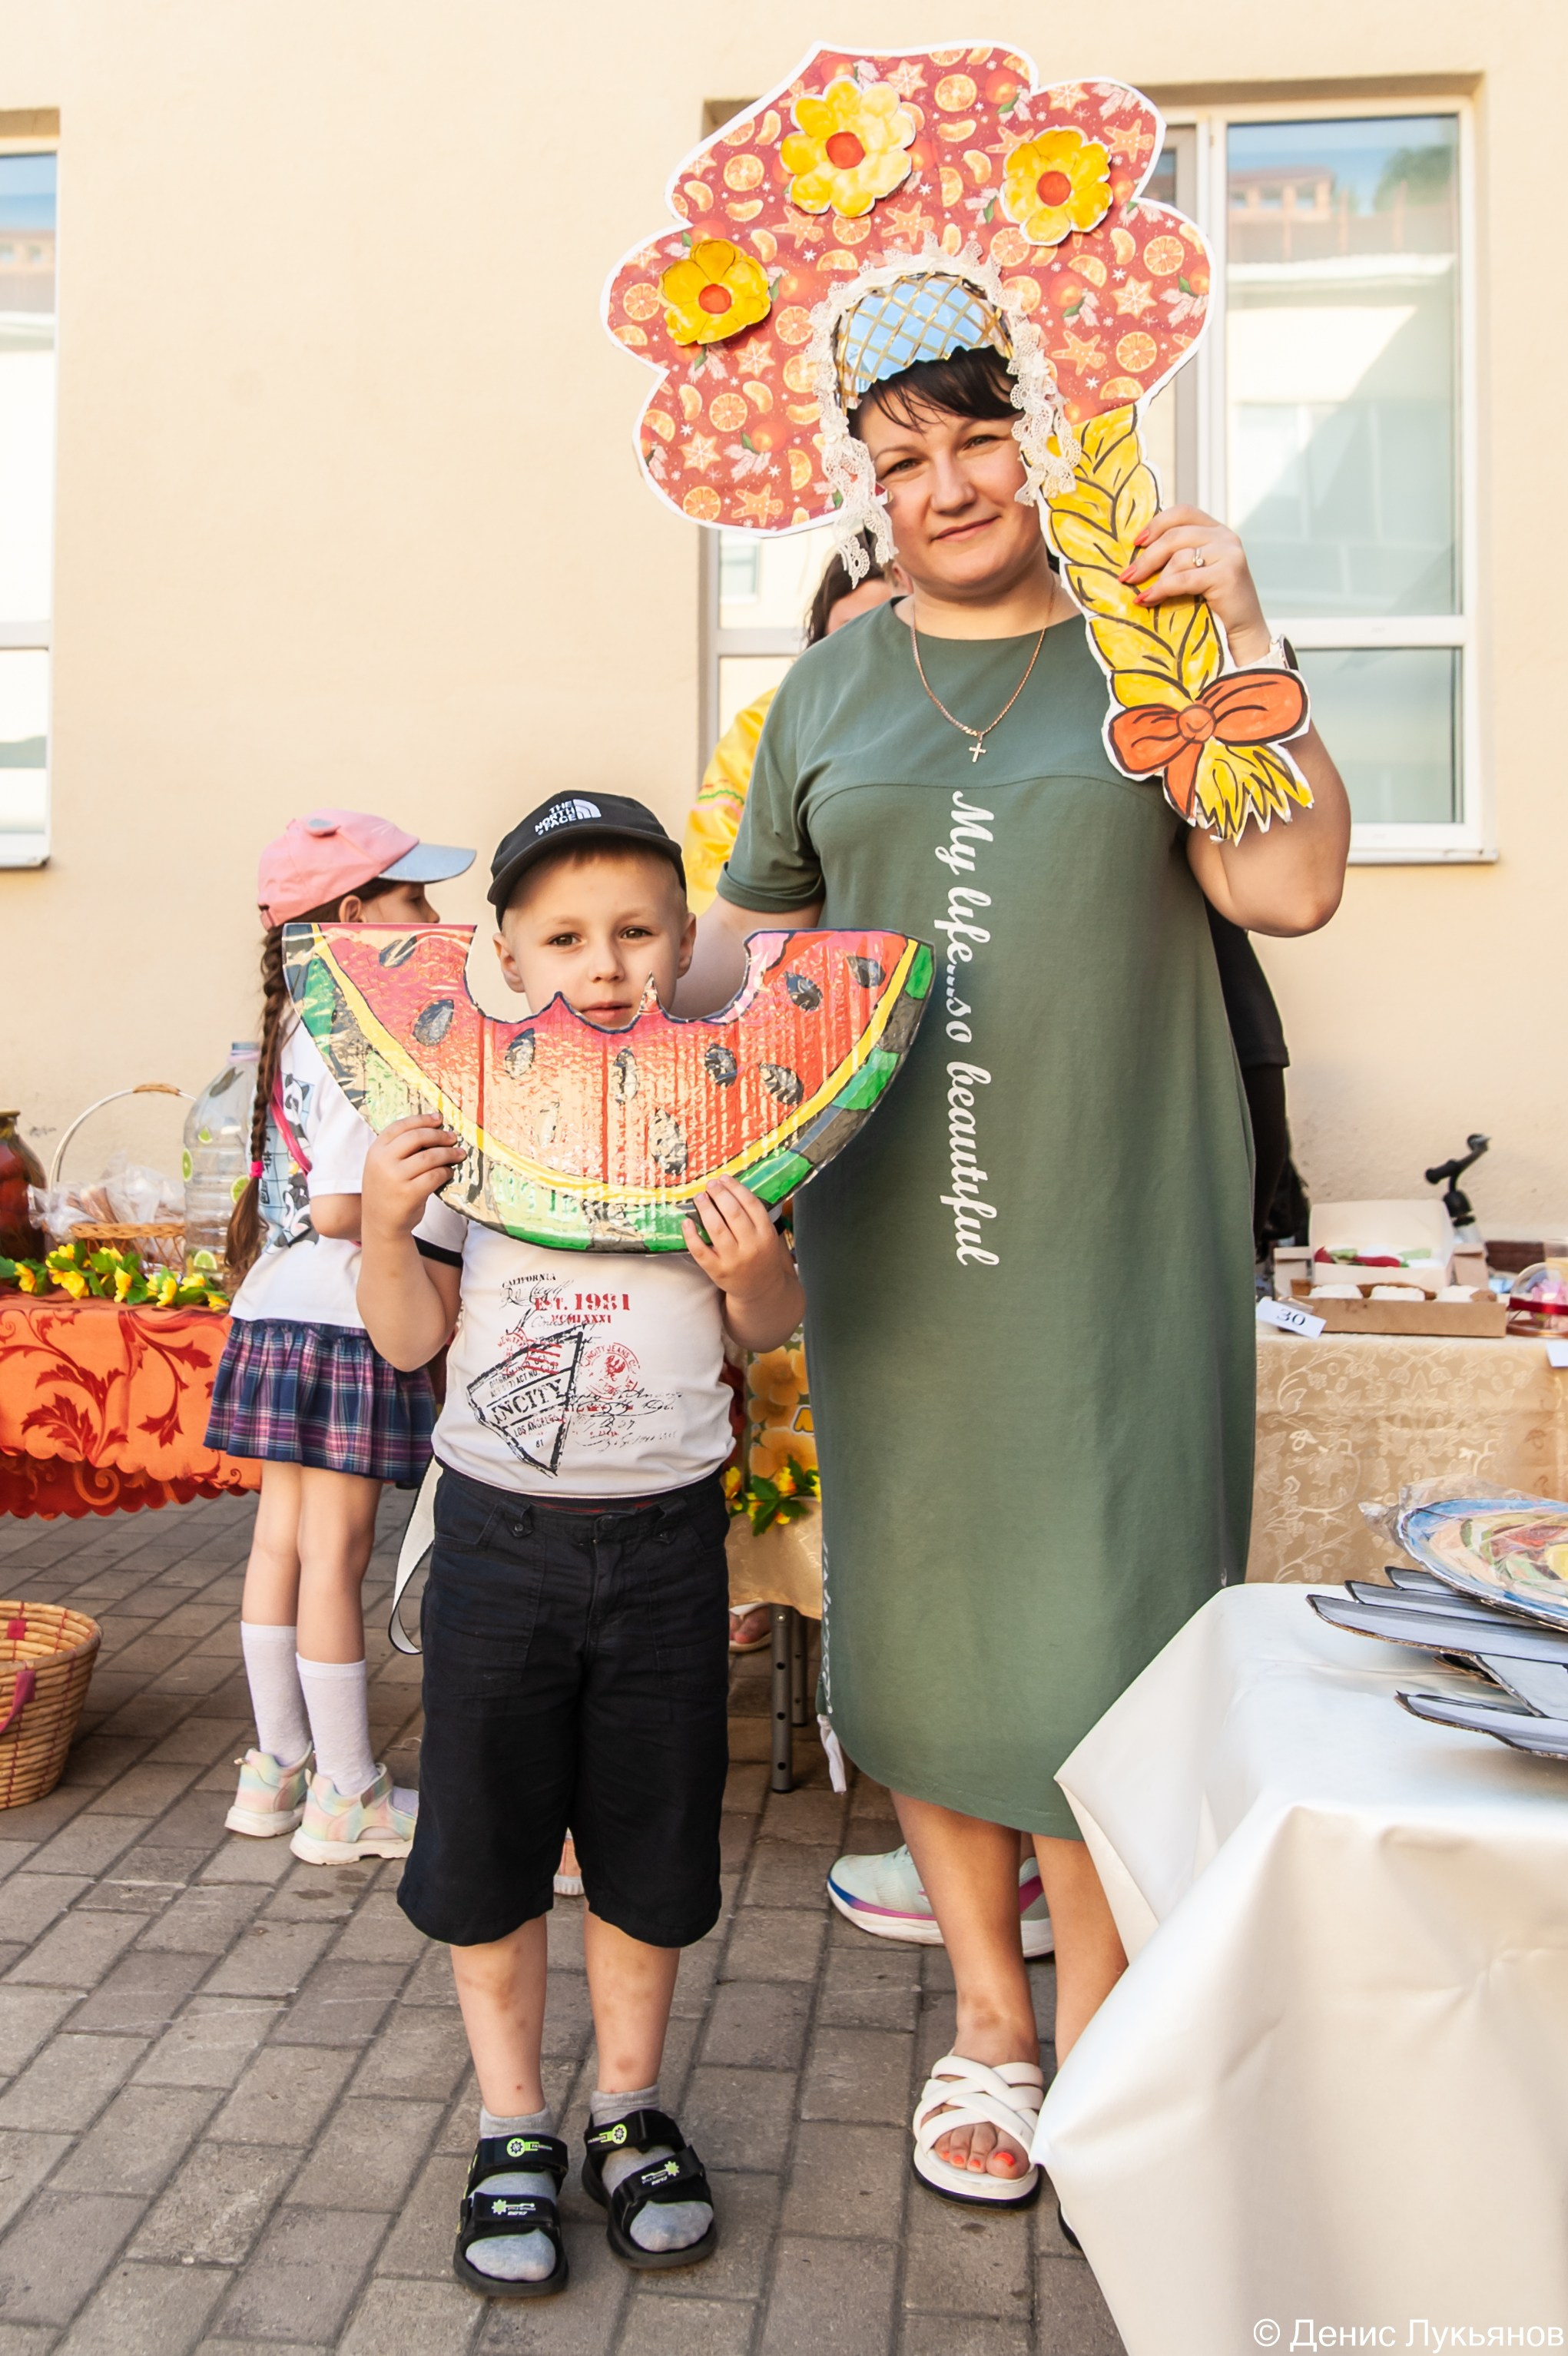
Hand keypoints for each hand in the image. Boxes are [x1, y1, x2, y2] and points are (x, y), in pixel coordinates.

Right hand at [362, 1113, 464, 1239]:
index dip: (422, 1119)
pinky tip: (449, 1173)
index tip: (439, 1118)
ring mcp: (395, 1178)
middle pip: (417, 1137)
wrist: (380, 1224)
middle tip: (453, 1137)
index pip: (400, 1126)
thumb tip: (434, 1129)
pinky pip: (435, 1176)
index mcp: (375, 1150)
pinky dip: (446, 1172)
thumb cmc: (387, 1191)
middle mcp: (383, 1162)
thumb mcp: (383, 1166)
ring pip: (429, 1157)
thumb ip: (399, 1149)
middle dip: (439, 1135)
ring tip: (459, 1154)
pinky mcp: (409, 1194)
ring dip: (448, 1154)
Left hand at [683, 1175, 794, 1307]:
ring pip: (716, 1228)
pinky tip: (686, 1222)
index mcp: (766, 1234)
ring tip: (699, 1197)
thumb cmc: (761, 1256)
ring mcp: (734, 1260)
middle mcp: (752, 1246)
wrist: (761, 1290)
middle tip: (709, 1185)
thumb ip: (755, 1216)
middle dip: (719, 1194)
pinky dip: (691, 1235)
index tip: (724, 1178)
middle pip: (733, 1213)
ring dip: (705, 1208)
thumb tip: (731, 1188)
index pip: (751, 1204)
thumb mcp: (768, 1237)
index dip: (736, 1188)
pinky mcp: (717, 1271)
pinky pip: (700, 1250)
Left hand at [1119, 504, 1269, 663]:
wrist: (1242, 631)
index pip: (1182, 512)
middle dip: (1146, 557)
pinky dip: (1161, 589)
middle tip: (1127, 576)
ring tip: (1139, 594)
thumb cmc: (1212, 604)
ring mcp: (1229, 553)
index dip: (1156, 524)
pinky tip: (1148, 600)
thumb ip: (1177, 556)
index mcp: (1216, 530)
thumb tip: (1136, 554)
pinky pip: (1184, 578)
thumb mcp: (1196, 572)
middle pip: (1175, 535)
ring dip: (1153, 578)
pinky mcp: (1228, 574)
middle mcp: (1225, 536)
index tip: (1136, 543)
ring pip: (1178, 557)